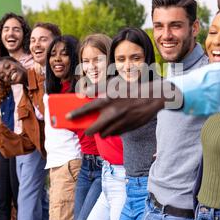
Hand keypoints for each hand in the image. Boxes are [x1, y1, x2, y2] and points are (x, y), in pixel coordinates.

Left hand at [66, 80, 181, 136]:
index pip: (87, 109)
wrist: (152, 97)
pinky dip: (112, 132)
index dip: (75, 114)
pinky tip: (114, 126)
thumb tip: (85, 94)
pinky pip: (115, 134)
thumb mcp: (115, 85)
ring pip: (104, 134)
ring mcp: (121, 122)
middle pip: (94, 129)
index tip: (67, 117)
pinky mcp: (128, 128)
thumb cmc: (132, 90)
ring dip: (101, 132)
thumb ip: (98, 89)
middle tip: (87, 129)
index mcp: (108, 99)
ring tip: (102, 127)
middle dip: (88, 130)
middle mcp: (113, 112)